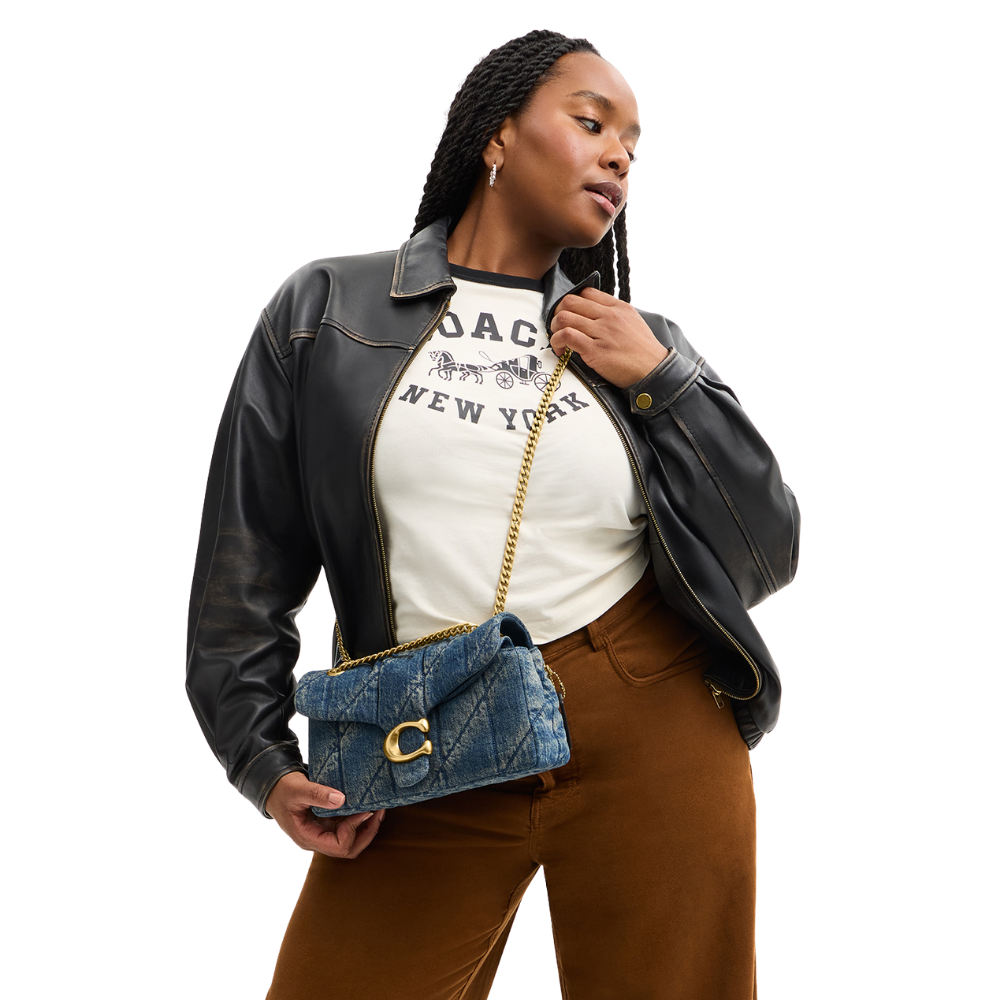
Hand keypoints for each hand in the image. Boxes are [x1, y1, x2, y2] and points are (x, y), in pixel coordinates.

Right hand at [265, 771, 384, 858]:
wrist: (273, 787)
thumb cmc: (282, 789)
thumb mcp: (297, 789)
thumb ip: (317, 794)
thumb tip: (341, 799)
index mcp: (308, 837)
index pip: (338, 846)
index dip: (354, 830)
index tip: (364, 810)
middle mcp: (317, 839)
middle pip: (348, 849)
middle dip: (367, 832)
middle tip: (379, 812)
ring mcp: (322, 832)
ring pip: (350, 840)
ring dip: (366, 827)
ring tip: (378, 808)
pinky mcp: (326, 823)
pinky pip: (346, 828)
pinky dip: (359, 819)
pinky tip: (366, 806)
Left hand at [550, 287, 669, 388]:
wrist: (654, 371)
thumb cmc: (643, 351)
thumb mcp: (633, 322)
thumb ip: (614, 315)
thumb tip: (594, 314)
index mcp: (618, 307)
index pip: (586, 292)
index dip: (571, 303)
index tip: (569, 315)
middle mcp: (609, 316)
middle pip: (569, 301)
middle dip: (557, 313)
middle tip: (558, 327)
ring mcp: (602, 332)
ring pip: (564, 317)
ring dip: (554, 328)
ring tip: (558, 340)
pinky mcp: (596, 350)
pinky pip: (567, 336)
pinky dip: (557, 341)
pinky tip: (561, 350)